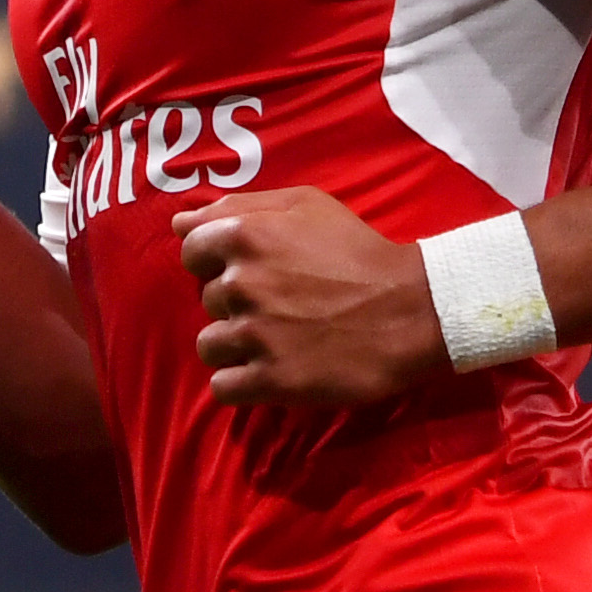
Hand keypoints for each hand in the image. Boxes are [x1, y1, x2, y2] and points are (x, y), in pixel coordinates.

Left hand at [171, 187, 447, 406]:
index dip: (216, 261)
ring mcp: (254, 335)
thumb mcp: (305, 205)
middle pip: (206, 300)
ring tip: (276, 340)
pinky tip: (269, 371)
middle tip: (280, 305)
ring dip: (235, 346)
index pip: (190, 250)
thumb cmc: (358, 251)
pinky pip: (223, 386)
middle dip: (235, 303)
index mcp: (245, 236)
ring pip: (209, 345)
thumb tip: (179, 223)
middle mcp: (241, 284)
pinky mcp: (270, 380)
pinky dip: (241, 382)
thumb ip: (239, 206)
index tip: (250, 271)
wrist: (411, 310)